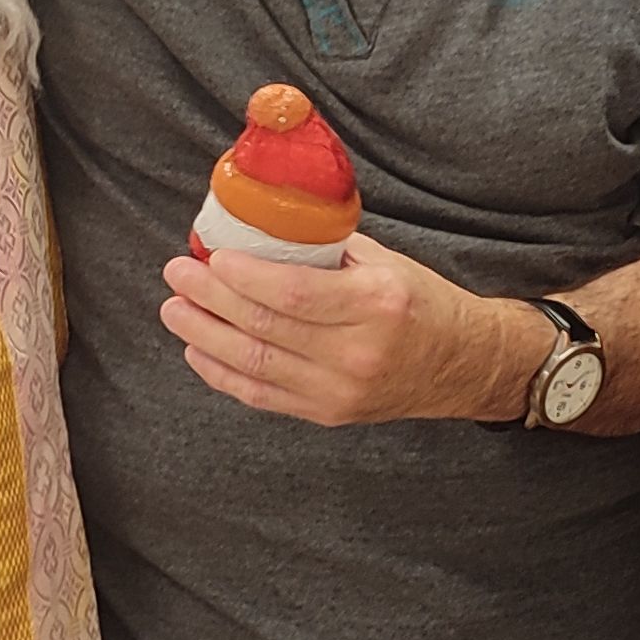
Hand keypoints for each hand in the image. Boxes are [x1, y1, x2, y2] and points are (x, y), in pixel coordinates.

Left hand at [158, 236, 542, 427]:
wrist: (464, 364)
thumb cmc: (420, 302)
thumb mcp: (384, 261)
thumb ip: (324, 249)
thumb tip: (259, 226)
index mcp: (376, 303)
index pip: (293, 293)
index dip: (242, 278)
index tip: (211, 257)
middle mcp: (357, 352)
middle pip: (265, 327)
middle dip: (211, 298)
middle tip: (178, 274)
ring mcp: (340, 390)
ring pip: (254, 364)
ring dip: (204, 335)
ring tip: (174, 309)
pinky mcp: (328, 414)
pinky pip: (261, 396)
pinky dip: (222, 373)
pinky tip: (197, 348)